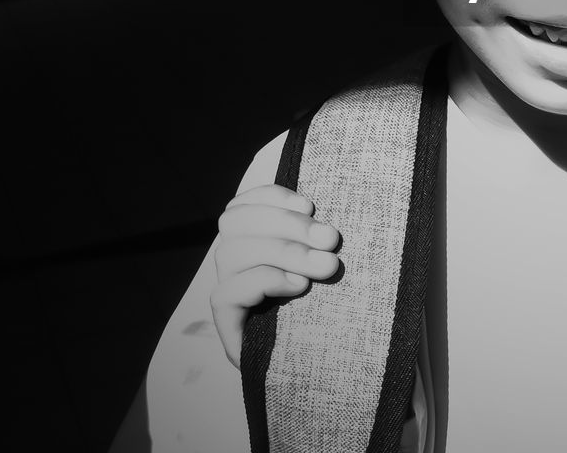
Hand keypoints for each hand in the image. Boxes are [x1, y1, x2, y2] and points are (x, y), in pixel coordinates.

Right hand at [209, 184, 340, 368]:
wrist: (335, 370)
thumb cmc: (340, 308)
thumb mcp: (329, 262)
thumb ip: (317, 236)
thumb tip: (323, 213)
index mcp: (255, 242)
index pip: (242, 206)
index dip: (271, 197)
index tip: (310, 204)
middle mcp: (236, 266)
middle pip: (235, 224)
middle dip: (287, 224)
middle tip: (332, 238)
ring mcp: (230, 296)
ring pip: (232, 253)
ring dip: (285, 251)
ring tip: (327, 266)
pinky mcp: (229, 326)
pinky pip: (226, 292)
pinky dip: (265, 280)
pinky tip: (298, 287)